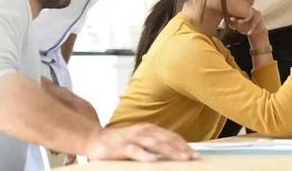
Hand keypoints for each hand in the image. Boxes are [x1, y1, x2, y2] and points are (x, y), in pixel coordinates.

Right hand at [86, 124, 200, 162]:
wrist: (94, 138)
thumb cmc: (120, 142)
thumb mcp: (141, 140)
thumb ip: (155, 144)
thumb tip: (174, 153)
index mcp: (151, 130)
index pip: (172, 137)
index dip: (185, 146)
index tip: (196, 155)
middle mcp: (144, 131)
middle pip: (167, 140)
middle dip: (183, 150)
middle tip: (195, 158)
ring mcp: (133, 138)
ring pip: (155, 144)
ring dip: (170, 151)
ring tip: (182, 159)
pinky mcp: (121, 147)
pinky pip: (135, 151)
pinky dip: (145, 155)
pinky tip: (153, 161)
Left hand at [229, 8, 265, 37]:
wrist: (256, 32)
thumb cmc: (246, 28)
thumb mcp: (238, 26)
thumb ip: (233, 23)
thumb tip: (227, 21)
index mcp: (241, 11)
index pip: (236, 11)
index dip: (231, 14)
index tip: (226, 16)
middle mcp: (247, 10)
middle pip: (241, 12)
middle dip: (236, 15)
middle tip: (231, 18)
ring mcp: (253, 12)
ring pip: (248, 15)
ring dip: (243, 19)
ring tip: (239, 22)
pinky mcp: (258, 16)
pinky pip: (254, 22)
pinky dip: (251, 28)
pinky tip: (249, 33)